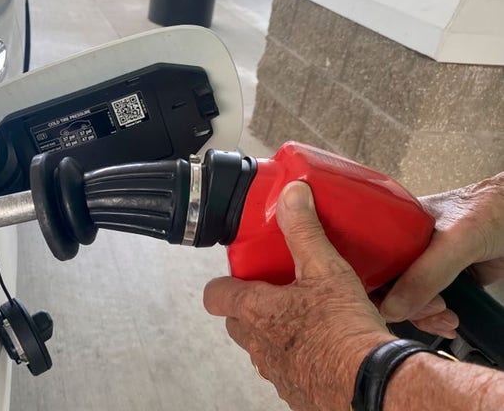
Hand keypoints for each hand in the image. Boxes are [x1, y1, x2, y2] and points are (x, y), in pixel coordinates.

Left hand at [203, 181, 394, 410]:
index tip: (241, 275)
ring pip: (262, 347)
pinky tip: (326, 346)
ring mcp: (275, 372)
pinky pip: (287, 370)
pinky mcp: (296, 392)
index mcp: (255, 312)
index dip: (224, 284)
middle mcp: (258, 345)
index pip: (215, 296)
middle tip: (278, 291)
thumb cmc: (346, 330)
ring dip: (275, 333)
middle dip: (249, 307)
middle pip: (236, 322)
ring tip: (307, 317)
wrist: (373, 386)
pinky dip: (299, 357)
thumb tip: (291, 196)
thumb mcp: (326, 269)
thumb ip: (305, 231)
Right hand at [380, 172, 503, 337]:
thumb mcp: (455, 241)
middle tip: (430, 308)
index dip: (370, 284)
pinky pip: (430, 305)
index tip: (385, 302)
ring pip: (408, 300)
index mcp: (395, 227)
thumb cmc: (493, 210)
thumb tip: (394, 307)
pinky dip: (438, 319)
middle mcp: (406, 247)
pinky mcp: (447, 280)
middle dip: (404, 307)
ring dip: (425, 316)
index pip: (367, 261)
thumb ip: (425, 274)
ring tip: (445, 316)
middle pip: (385, 287)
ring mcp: (426, 265)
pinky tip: (449, 320)